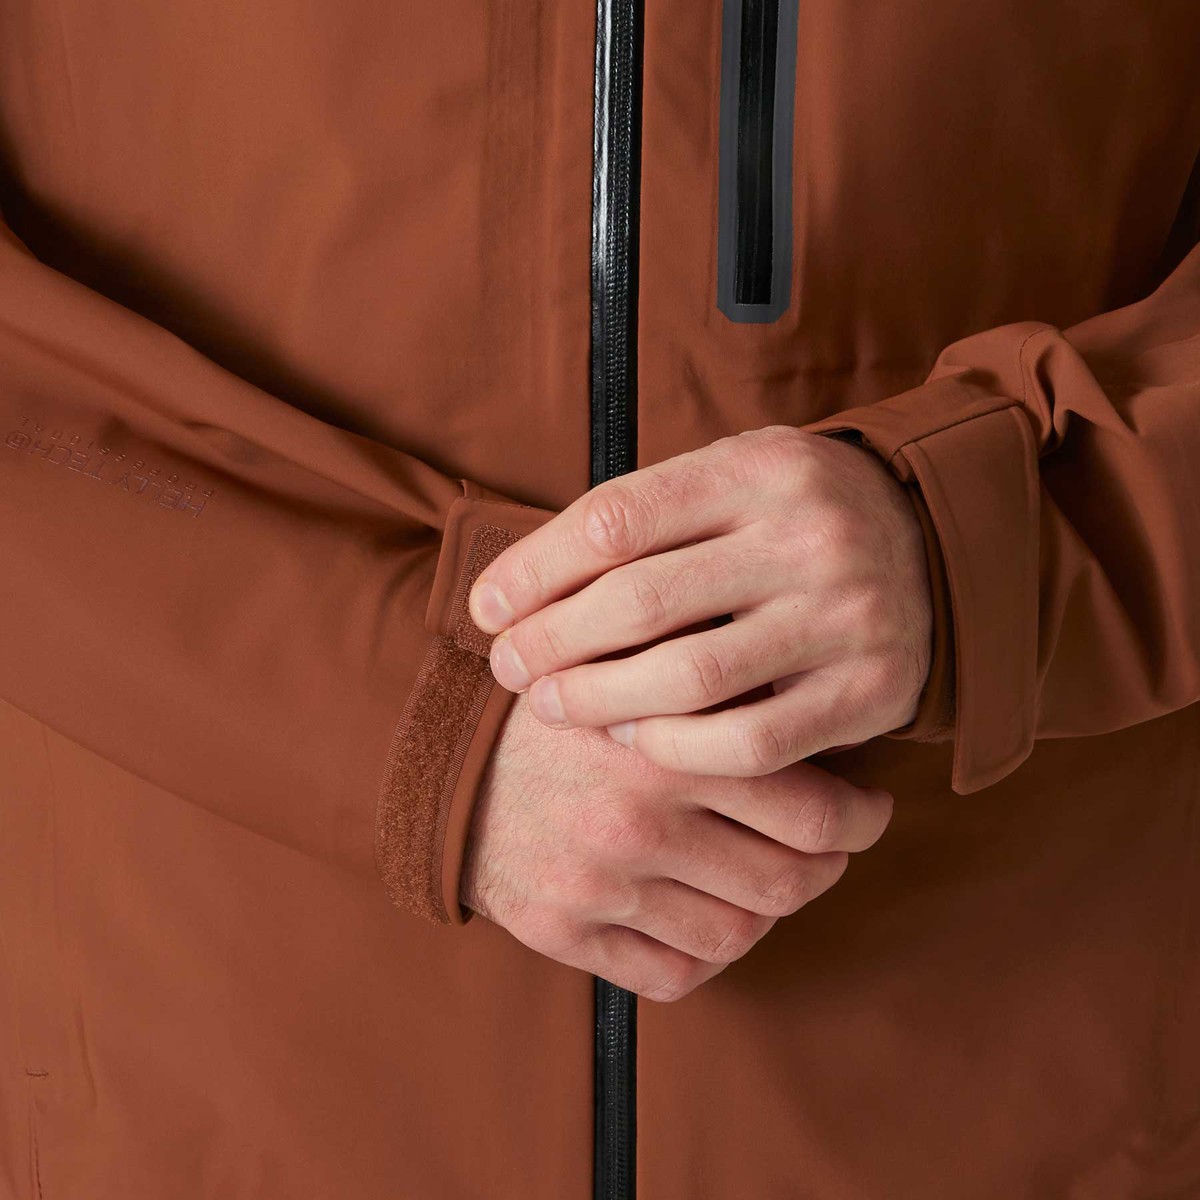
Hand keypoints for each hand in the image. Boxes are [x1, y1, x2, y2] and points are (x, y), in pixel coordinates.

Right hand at [462, 690, 893, 1001]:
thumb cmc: (564, 706)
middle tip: (827, 846)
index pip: (811, 812)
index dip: (861, 818)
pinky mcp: (564, 932)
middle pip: (788, 883)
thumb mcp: (635, 664)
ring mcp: (598, 886)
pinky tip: (705, 914)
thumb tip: (820, 694)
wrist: (448, 760)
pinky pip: (675, 976)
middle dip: (826, 867)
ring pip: (739, 935)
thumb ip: (716, 680)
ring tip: (762, 876)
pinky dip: (708, 954)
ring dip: (767, 912)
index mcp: (664, 749)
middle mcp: (634, 824)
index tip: (868, 809)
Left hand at [468, 425, 932, 776]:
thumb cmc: (798, 516)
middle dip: (552, 642)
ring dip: (600, 701)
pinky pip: (754, 741)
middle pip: (642, 601)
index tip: (485, 607)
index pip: (616, 519)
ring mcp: (845, 615)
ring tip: (552, 706)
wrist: (940, 544)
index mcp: (757, 469)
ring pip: (691, 677)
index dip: (534, 569)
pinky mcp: (872, 689)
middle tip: (508, 668)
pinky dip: (678, 749)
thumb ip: (650, 515)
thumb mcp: (735, 476)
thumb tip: (523, 583)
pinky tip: (635, 741)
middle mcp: (807, 537)